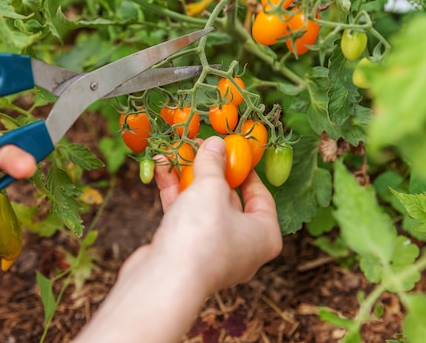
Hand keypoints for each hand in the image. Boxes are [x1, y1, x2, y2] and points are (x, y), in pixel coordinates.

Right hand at [73, 137, 281, 342]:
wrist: (164, 281)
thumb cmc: (202, 234)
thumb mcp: (211, 188)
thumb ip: (213, 163)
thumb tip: (216, 144)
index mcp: (264, 236)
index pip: (261, 197)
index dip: (246, 170)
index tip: (233, 151)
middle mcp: (243, 248)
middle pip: (229, 200)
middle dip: (210, 171)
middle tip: (199, 147)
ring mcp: (213, 252)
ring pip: (202, 208)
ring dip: (187, 179)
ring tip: (175, 152)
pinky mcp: (186, 254)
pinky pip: (184, 218)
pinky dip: (174, 195)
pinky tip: (161, 170)